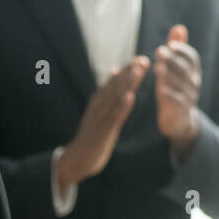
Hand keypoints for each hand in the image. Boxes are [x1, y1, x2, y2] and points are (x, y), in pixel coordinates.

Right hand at [56, 56, 149, 191]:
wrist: (76, 159)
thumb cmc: (92, 134)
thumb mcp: (99, 110)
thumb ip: (108, 92)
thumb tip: (115, 70)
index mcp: (99, 102)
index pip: (114, 83)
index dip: (127, 70)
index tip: (141, 59)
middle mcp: (98, 107)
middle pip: (115, 87)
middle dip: (129, 73)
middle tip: (142, 60)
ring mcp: (100, 119)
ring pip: (114, 98)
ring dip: (126, 85)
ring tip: (138, 72)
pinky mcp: (102, 132)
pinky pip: (113, 118)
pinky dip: (121, 107)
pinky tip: (130, 97)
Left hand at [155, 24, 201, 157]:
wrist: (181, 120)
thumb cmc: (177, 89)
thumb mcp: (177, 68)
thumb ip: (178, 48)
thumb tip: (179, 27)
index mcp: (193, 72)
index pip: (192, 58)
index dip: (183, 50)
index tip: (169, 43)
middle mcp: (194, 83)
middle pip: (185, 69)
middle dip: (173, 59)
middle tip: (160, 50)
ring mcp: (189, 97)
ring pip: (181, 84)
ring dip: (169, 75)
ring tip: (157, 67)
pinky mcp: (181, 111)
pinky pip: (178, 102)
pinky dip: (170, 94)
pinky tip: (160, 89)